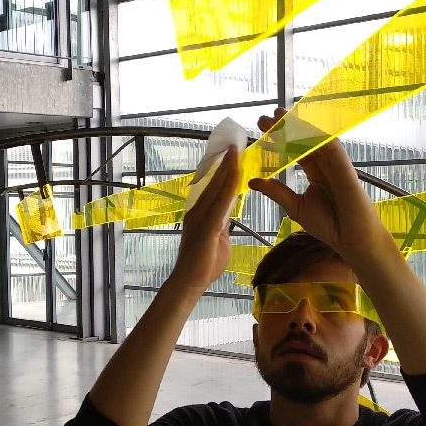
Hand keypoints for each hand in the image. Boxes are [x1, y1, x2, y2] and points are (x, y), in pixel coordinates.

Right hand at [169, 146, 240, 291]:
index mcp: (201, 213)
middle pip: (214, 182)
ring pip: (216, 186)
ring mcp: (200, 215)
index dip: (223, 171)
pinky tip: (235, 172)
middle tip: (234, 143)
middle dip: (225, 162)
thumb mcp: (218, 239)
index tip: (232, 155)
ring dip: (227, 167)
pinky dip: (228, 184)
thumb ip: (222, 225)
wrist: (190, 282)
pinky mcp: (206, 224)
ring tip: (235, 149)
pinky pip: (220, 200)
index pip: (214, 188)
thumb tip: (227, 215)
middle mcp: (198, 209)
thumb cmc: (205, 265)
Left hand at [248, 108, 388, 258]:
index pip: (294, 151)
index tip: (261, 129)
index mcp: (314, 173)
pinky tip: (301, 124)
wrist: (351, 239)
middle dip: (284, 127)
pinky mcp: (344, 166)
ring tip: (278, 115)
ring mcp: (335, 164)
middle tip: (263, 118)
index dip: (279, 139)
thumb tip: (253, 181)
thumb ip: (276, 192)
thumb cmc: (328, 225)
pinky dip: (317, 134)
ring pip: (314, 139)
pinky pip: (330, 146)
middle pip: (302, 140)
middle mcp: (324, 164)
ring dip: (297, 126)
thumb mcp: (295, 207)